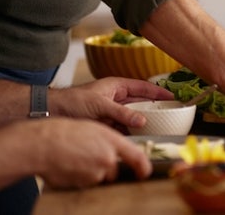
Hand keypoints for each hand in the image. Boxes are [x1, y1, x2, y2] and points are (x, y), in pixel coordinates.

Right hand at [30, 118, 150, 187]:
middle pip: (114, 170)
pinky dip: (79, 177)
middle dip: (105, 166)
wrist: (42, 144)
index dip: (143, 167)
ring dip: (90, 171)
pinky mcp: (82, 185)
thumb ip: (109, 142)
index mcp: (112, 142)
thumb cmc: (64, 132)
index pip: (137, 158)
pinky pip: (85, 183)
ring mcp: (94, 174)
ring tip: (75, 157)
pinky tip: (69, 165)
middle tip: (88, 155)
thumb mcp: (93, 128)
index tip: (144, 172)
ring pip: (98, 177)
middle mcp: (106, 159)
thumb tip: (116, 153)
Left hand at [49, 77, 172, 129]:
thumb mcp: (100, 105)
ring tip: (158, 128)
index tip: (172, 97)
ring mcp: (111, 112)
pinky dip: (131, 132)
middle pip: (140, 103)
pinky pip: (123, 128)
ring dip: (143, 122)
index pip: (142, 88)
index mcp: (116, 86)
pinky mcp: (105, 124)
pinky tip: (139, 137)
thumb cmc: (73, 101)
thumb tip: (142, 120)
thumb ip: (121, 113)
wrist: (52, 112)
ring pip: (132, 117)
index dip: (158, 92)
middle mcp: (116, 98)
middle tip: (170, 115)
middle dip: (154, 108)